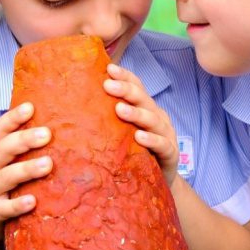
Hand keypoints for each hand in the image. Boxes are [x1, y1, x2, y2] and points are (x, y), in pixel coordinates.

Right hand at [0, 102, 51, 240]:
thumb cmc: (2, 186)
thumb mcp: (6, 164)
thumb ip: (23, 148)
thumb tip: (57, 125)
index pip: (0, 130)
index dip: (13, 118)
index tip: (30, 107)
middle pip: (3, 149)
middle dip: (24, 140)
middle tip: (46, 134)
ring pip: (5, 177)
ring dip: (26, 169)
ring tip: (48, 164)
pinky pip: (4, 209)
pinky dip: (17, 205)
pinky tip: (32, 201)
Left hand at [103, 63, 179, 184]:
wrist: (160, 181)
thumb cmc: (136, 153)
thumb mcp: (123, 132)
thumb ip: (111, 117)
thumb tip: (79, 102)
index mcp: (146, 108)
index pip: (137, 87)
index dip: (125, 76)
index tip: (109, 69)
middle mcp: (157, 117)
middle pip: (143, 99)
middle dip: (126, 90)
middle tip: (108, 85)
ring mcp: (166, 134)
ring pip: (152, 120)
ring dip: (136, 113)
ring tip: (120, 109)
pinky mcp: (170, 154)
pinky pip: (162, 145)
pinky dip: (151, 139)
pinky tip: (139, 136)